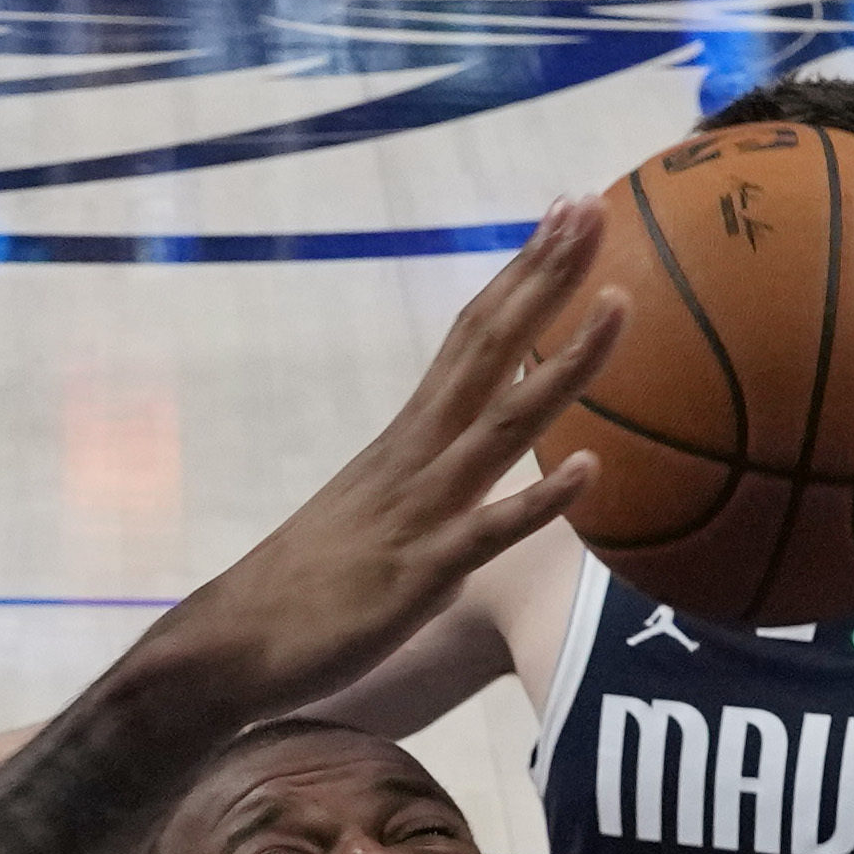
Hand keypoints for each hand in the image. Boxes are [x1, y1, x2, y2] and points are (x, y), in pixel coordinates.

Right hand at [147, 197, 619, 720]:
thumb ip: (428, 488)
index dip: (519, 276)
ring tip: (621, 304)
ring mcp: (420, 510)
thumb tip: (476, 485)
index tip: (564, 216)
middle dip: (542, 278)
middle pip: (487, 349)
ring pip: (503, 423)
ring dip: (564, 364)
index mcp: (407, 438)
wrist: (232, 645)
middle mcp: (416, 456)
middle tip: (591, 208)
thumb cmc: (307, 591)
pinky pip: (489, 532)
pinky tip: (590, 470)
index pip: (471, 337)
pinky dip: (539, 500)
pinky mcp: (420, 574)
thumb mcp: (378, 517)